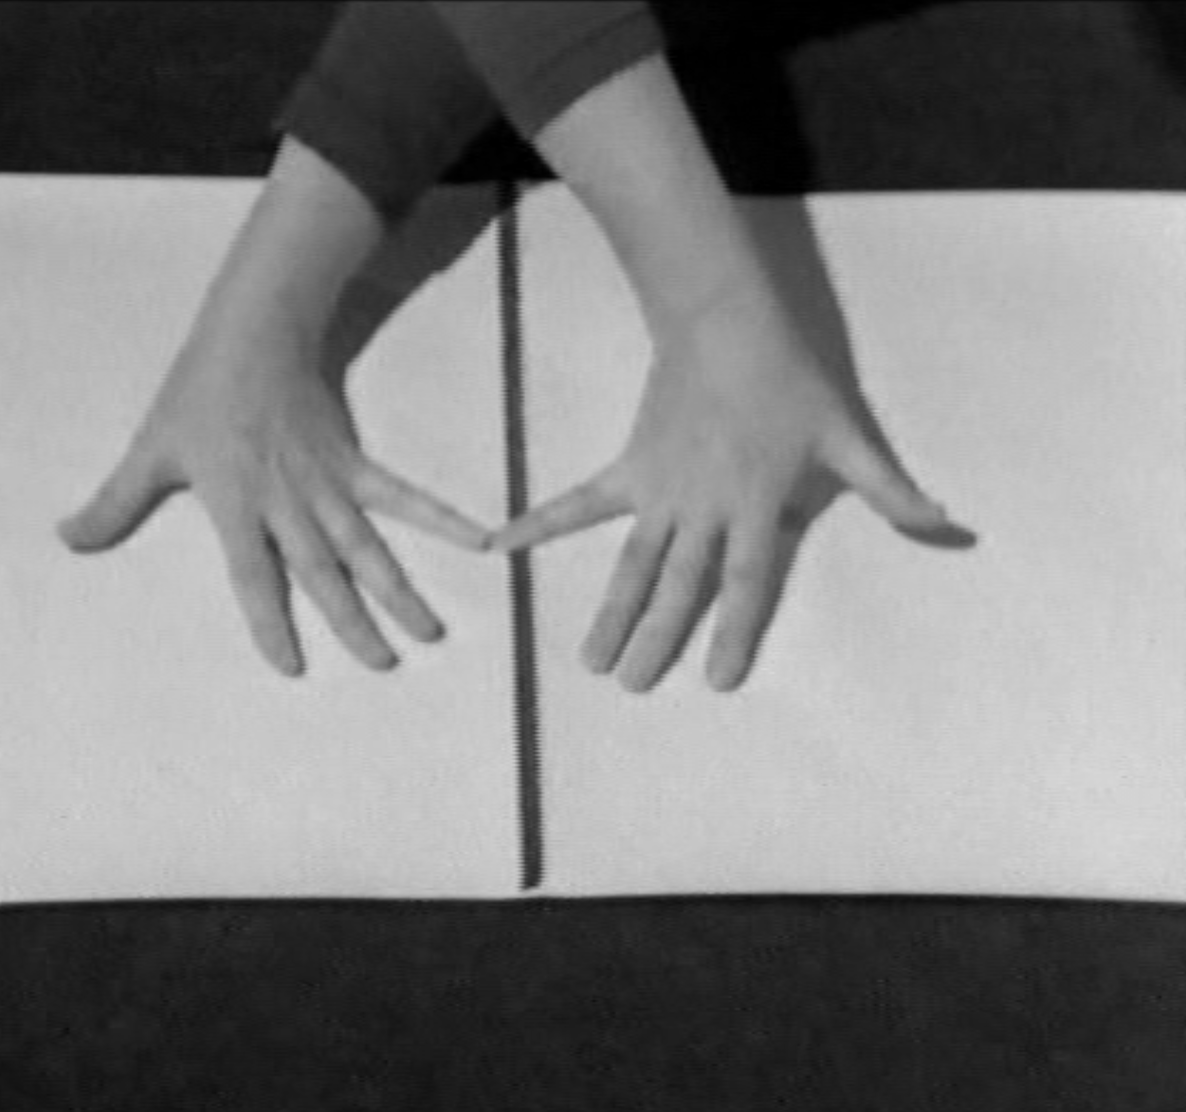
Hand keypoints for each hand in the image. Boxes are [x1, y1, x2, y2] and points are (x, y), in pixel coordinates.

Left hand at [57, 315, 490, 676]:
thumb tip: (67, 539)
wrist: (253, 332)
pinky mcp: (354, 459)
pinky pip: (402, 495)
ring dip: (399, 590)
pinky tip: (478, 539)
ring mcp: (327, 482)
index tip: (291, 666)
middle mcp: (287, 502)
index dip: (272, 623)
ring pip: (367, 545)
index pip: (255, 577)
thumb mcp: (150, 449)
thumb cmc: (198, 392)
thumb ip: (114, 503)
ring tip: (429, 632)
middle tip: (383, 666)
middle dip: (353, 622)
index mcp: (236, 504)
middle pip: (324, 572)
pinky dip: (439, 517)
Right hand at [491, 295, 962, 693]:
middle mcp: (701, 509)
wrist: (725, 322)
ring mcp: (658, 491)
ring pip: (631, 563)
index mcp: (755, 506)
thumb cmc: (790, 380)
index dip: (732, 632)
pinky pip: (579, 503)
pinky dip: (540, 523)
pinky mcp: (629, 468)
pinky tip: (502, 545)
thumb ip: (890, 490)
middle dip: (655, 639)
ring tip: (590, 660)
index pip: (745, 582)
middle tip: (633, 687)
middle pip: (677, 585)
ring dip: (610, 612)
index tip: (718, 680)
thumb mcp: (848, 434)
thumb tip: (949, 527)